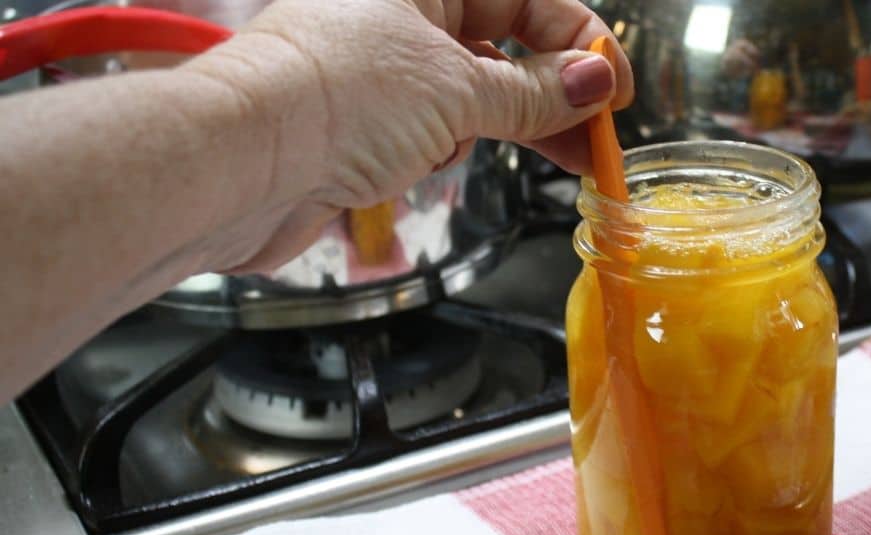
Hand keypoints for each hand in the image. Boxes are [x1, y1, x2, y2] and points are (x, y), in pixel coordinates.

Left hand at [182, 0, 633, 271]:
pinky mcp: (365, 122)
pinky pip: (436, 127)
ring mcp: (381, 70)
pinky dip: (453, 145)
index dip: (579, 43)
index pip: (526, 0)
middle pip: (504, 46)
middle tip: (597, 139)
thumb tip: (594, 80)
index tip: (613, 92)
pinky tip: (442, 161)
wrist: (240, 165)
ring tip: (546, 156)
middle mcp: (400, 16)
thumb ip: (533, 92)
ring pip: (474, 92)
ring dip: (508, 123)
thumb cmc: (330, 99)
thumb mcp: (457, 90)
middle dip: (555, 93)